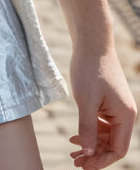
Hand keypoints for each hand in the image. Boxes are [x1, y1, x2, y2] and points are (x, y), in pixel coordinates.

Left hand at [69, 46, 136, 168]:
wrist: (91, 42)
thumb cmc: (89, 68)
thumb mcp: (85, 101)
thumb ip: (87, 129)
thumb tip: (89, 154)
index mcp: (126, 116)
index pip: (118, 149)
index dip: (101, 161)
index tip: (83, 166)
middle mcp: (126, 114)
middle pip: (112, 145)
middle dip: (95, 155)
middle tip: (74, 161)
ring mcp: (118, 108)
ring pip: (107, 135)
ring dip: (91, 144)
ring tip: (72, 150)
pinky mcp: (109, 102)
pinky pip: (102, 124)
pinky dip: (91, 131)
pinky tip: (75, 136)